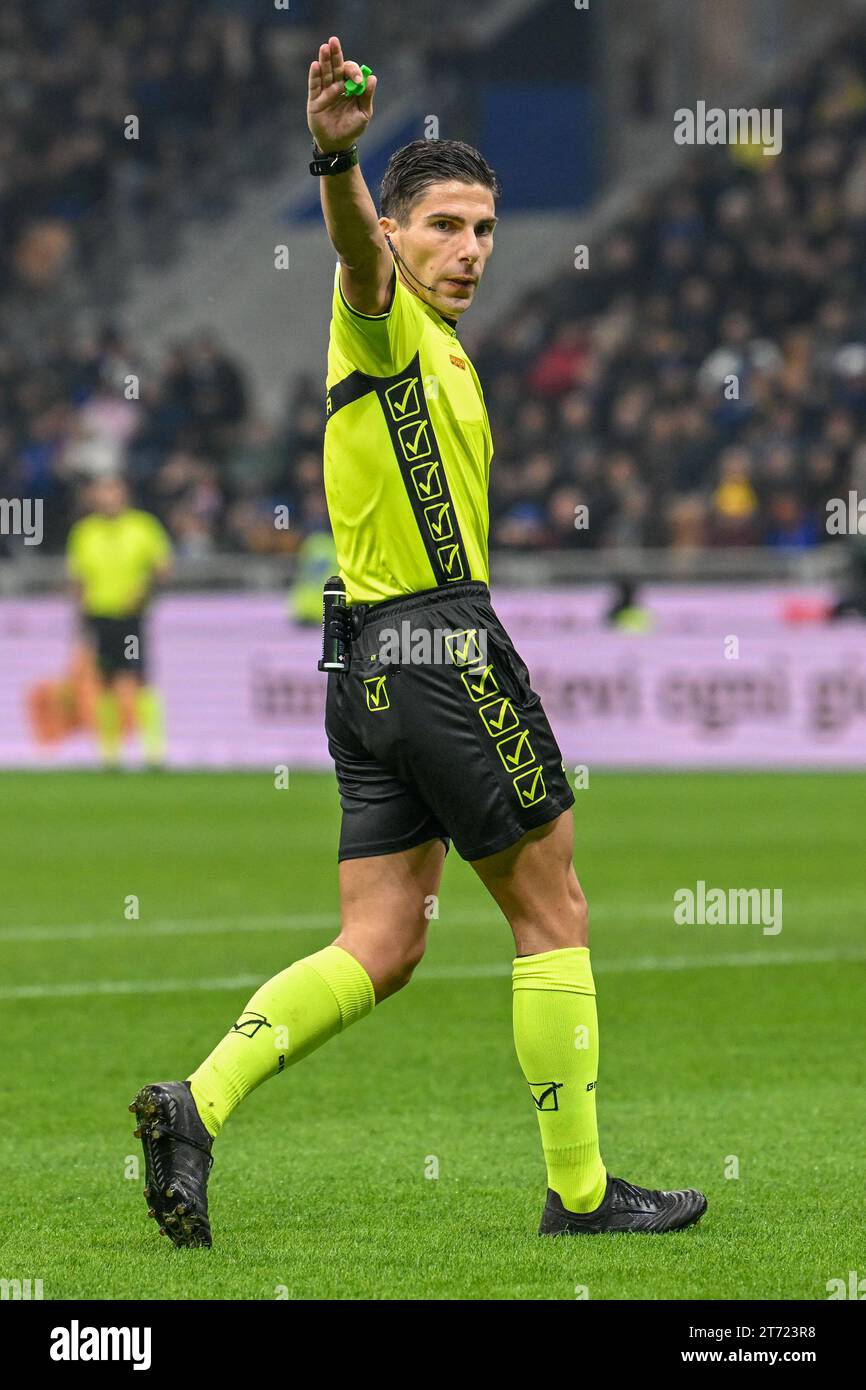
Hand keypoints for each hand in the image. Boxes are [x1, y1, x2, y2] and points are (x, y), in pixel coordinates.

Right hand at [307, 35, 376, 152]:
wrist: (339, 145)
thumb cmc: (352, 129)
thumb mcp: (364, 113)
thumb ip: (367, 96)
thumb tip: (372, 77)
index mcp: (349, 87)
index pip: (349, 72)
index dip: (354, 72)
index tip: (358, 80)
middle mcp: (336, 86)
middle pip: (335, 67)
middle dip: (335, 54)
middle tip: (334, 40)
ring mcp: (324, 92)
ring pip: (324, 73)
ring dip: (324, 60)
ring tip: (325, 47)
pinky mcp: (314, 101)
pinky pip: (314, 86)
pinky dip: (315, 76)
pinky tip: (316, 65)